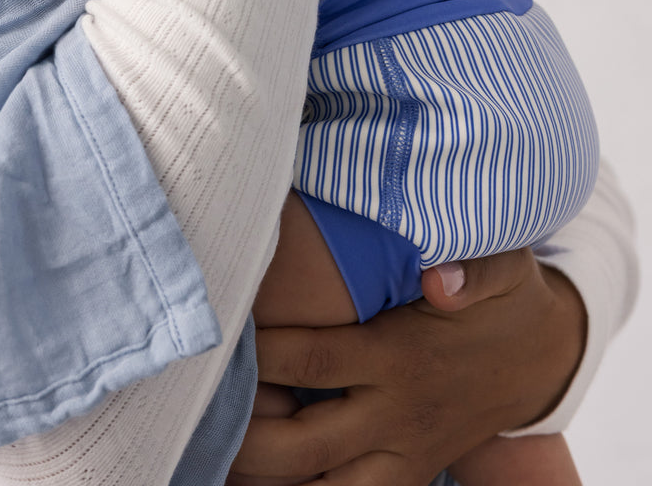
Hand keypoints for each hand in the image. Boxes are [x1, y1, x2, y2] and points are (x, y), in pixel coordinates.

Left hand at [230, 249, 586, 485]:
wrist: (540, 358)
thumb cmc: (503, 301)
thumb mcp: (502, 271)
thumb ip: (474, 270)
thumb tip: (438, 278)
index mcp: (399, 358)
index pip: (310, 358)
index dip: (259, 350)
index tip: (218, 329)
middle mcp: (393, 417)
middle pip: (299, 444)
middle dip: (243, 431)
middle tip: (192, 401)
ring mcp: (398, 456)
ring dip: (262, 475)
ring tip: (213, 450)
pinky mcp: (403, 478)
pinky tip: (249, 474)